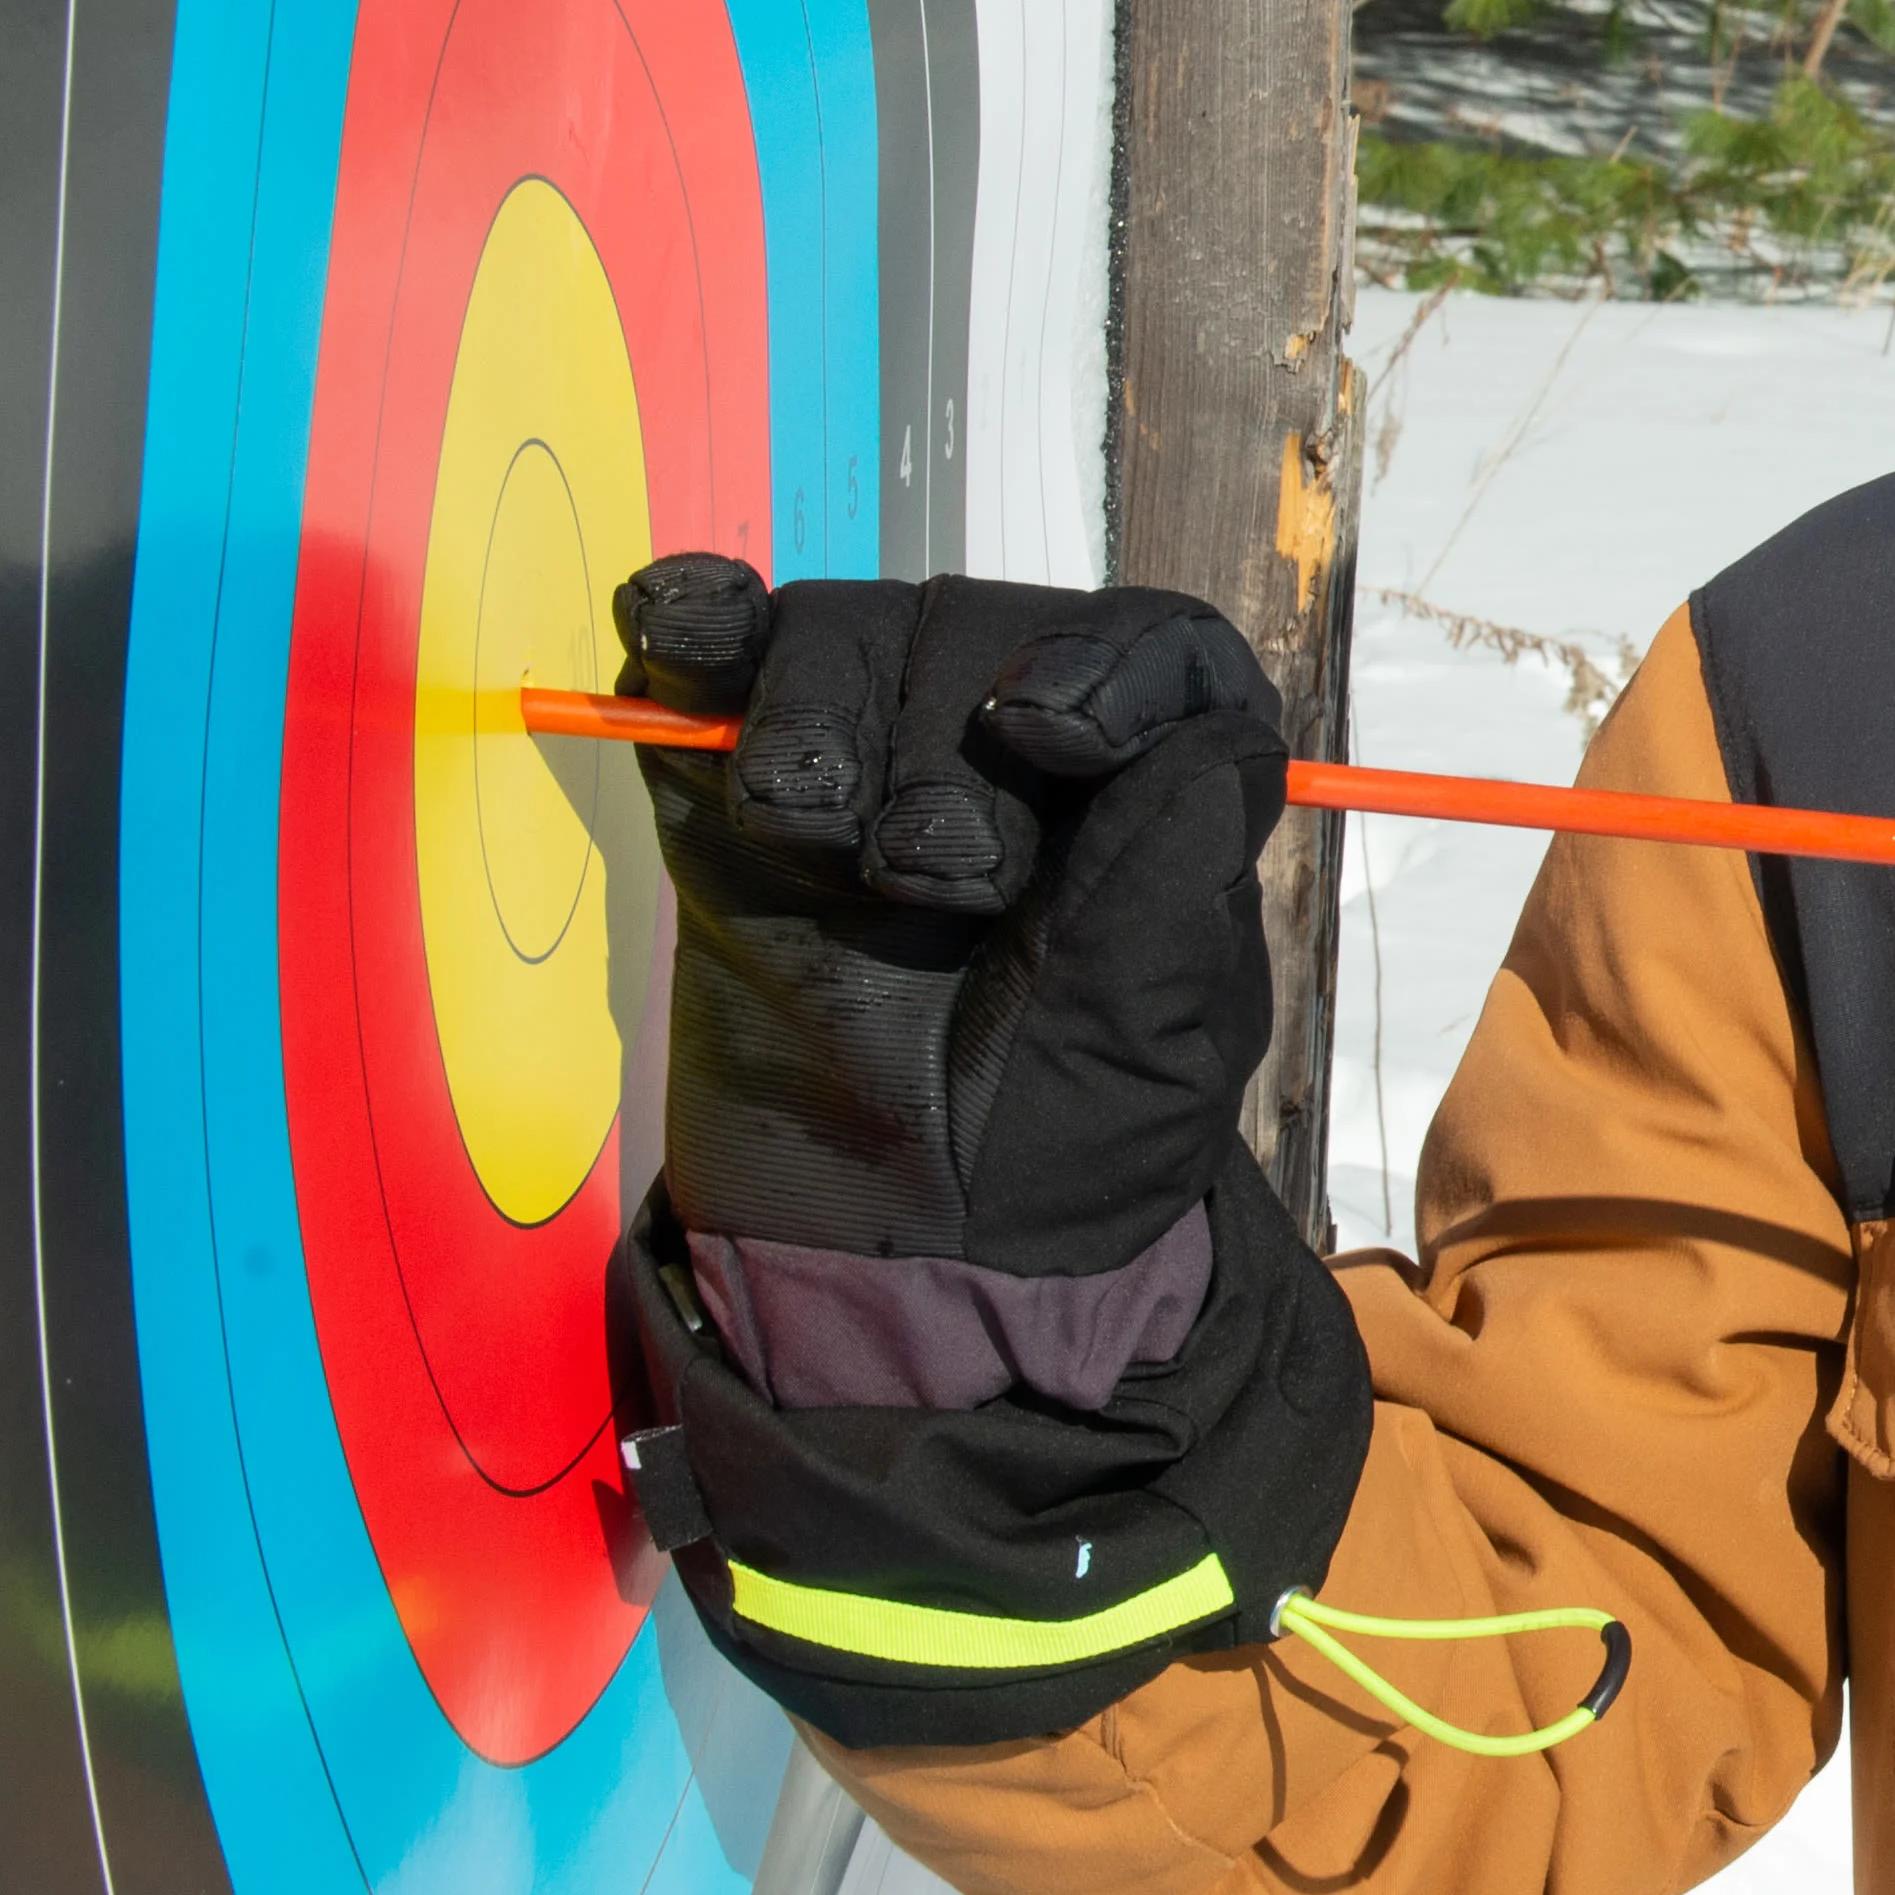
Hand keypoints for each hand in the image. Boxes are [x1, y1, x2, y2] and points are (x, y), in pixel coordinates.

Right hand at [607, 556, 1287, 1275]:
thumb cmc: (1047, 1160)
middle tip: (920, 886)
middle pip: (982, 629)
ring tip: (808, 840)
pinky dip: (692, 629)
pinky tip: (677, 636)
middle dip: (940, 739)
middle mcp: (1014, 759)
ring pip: (843, 633)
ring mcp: (872, 765)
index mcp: (1147, 804)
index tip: (1045, 731)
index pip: (1158, 652)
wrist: (885, 1265)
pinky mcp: (740, 799)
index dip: (1104, 661)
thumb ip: (1173, 883)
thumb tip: (1217, 733)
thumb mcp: (1144, 1047)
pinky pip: (715, 667)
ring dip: (813, 719)